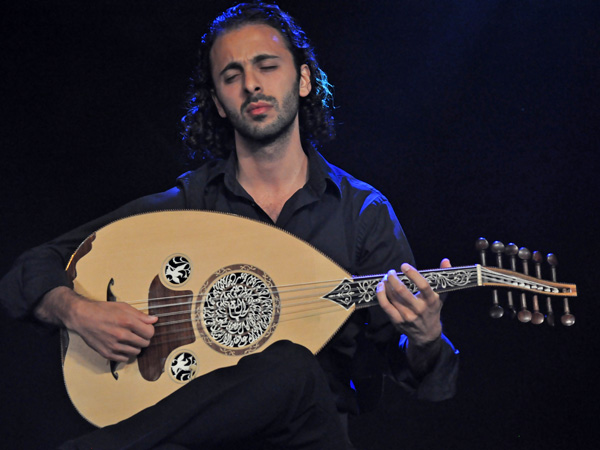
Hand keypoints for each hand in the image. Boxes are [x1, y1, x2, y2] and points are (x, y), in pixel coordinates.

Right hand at [35, 286, 157, 361]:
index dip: (149, 330)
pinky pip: (124, 359)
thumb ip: (140, 315)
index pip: (150, 332)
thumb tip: (155, 320)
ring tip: (129, 339)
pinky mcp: (107, 353)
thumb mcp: (123, 307)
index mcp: (127, 321)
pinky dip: (125, 353)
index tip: (145, 328)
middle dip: (144, 338)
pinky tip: (122, 346)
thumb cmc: (103, 310)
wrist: (83, 317)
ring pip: (136, 352)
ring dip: (135, 346)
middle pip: (145, 343)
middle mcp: (121, 335)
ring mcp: (114, 346)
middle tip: (137, 334)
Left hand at [376, 258, 450, 345]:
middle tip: (391, 272)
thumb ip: (442, 278)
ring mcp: (407, 316)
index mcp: (431, 301)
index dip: (412, 274)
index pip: (423, 285)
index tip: (404, 265)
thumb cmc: (432, 311)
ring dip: (386, 284)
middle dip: (393, 278)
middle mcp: (419, 309)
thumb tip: (445, 260)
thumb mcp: (441, 296)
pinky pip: (385, 306)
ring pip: (392, 297)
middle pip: (402, 291)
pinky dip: (381, 294)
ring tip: (386, 278)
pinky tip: (380, 287)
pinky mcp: (397, 321)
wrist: (426, 335)